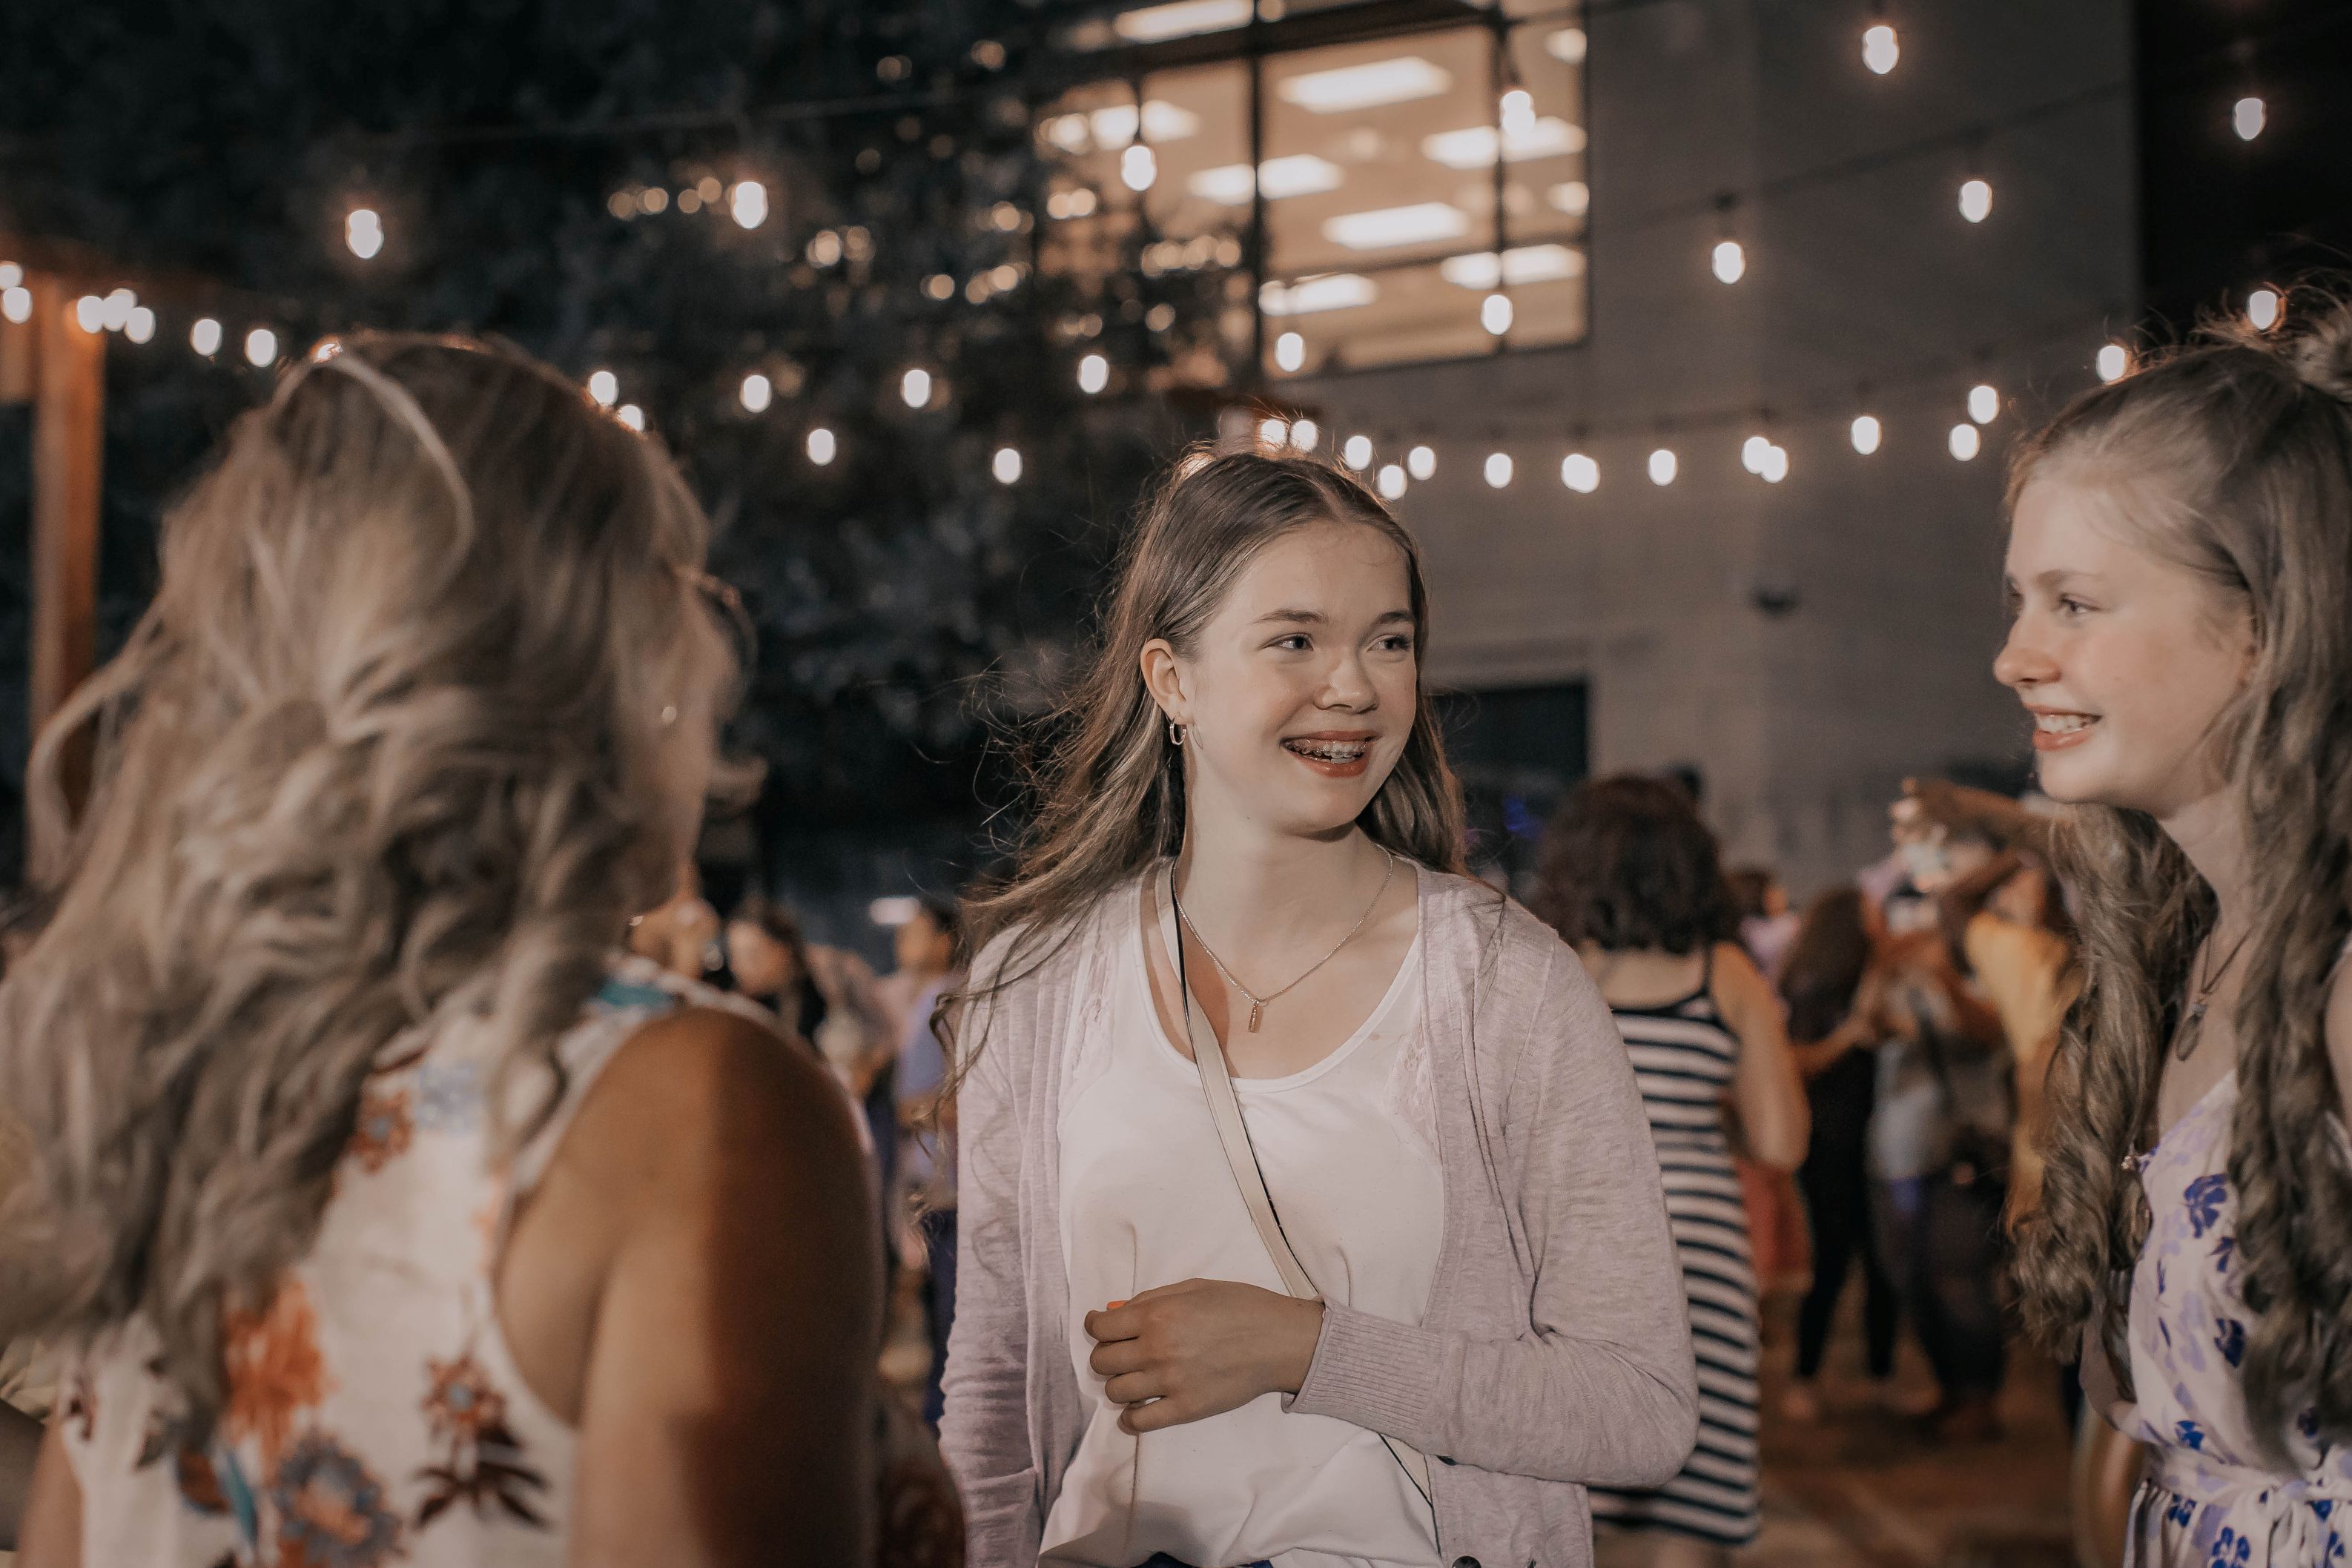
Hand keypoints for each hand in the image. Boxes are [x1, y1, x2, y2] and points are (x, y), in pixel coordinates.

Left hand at [1083, 1279, 1324, 1434]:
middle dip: (1106, 1354)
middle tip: (1122, 1352)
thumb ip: (1150, 1299)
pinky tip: (1137, 1408)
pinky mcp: (1186, 1410)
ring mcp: (1170, 1383)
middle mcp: (1157, 1349)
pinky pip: (1140, 1422)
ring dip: (1119, 1384)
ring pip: (1116, 1392)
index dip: (1097, 1326)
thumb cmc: (1240, 1306)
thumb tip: (1114, 1313)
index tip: (1103, 1328)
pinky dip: (1131, 1418)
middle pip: (1103, 1362)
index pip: (1101, 1328)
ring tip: (1134, 1377)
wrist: (1279, 1341)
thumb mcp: (1193, 1288)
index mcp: (1157, 1315)